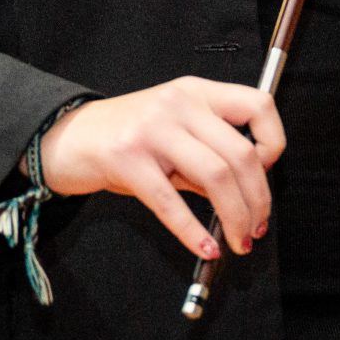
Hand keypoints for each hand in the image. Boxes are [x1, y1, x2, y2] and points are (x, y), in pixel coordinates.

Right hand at [36, 77, 286, 258]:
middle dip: (258, 199)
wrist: (67, 137)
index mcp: (196, 92)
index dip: (273, 142)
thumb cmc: (127, 137)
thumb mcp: (173, 133)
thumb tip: (248, 195)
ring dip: (235, 217)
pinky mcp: (126, 159)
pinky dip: (192, 231)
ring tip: (238, 241)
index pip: (258, 105)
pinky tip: (204, 248)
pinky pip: (170, 202)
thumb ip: (208, 155)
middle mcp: (178, 104)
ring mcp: (152, 129)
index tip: (267, 173)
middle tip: (257, 227)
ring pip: (215, 177)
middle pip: (241, 153)